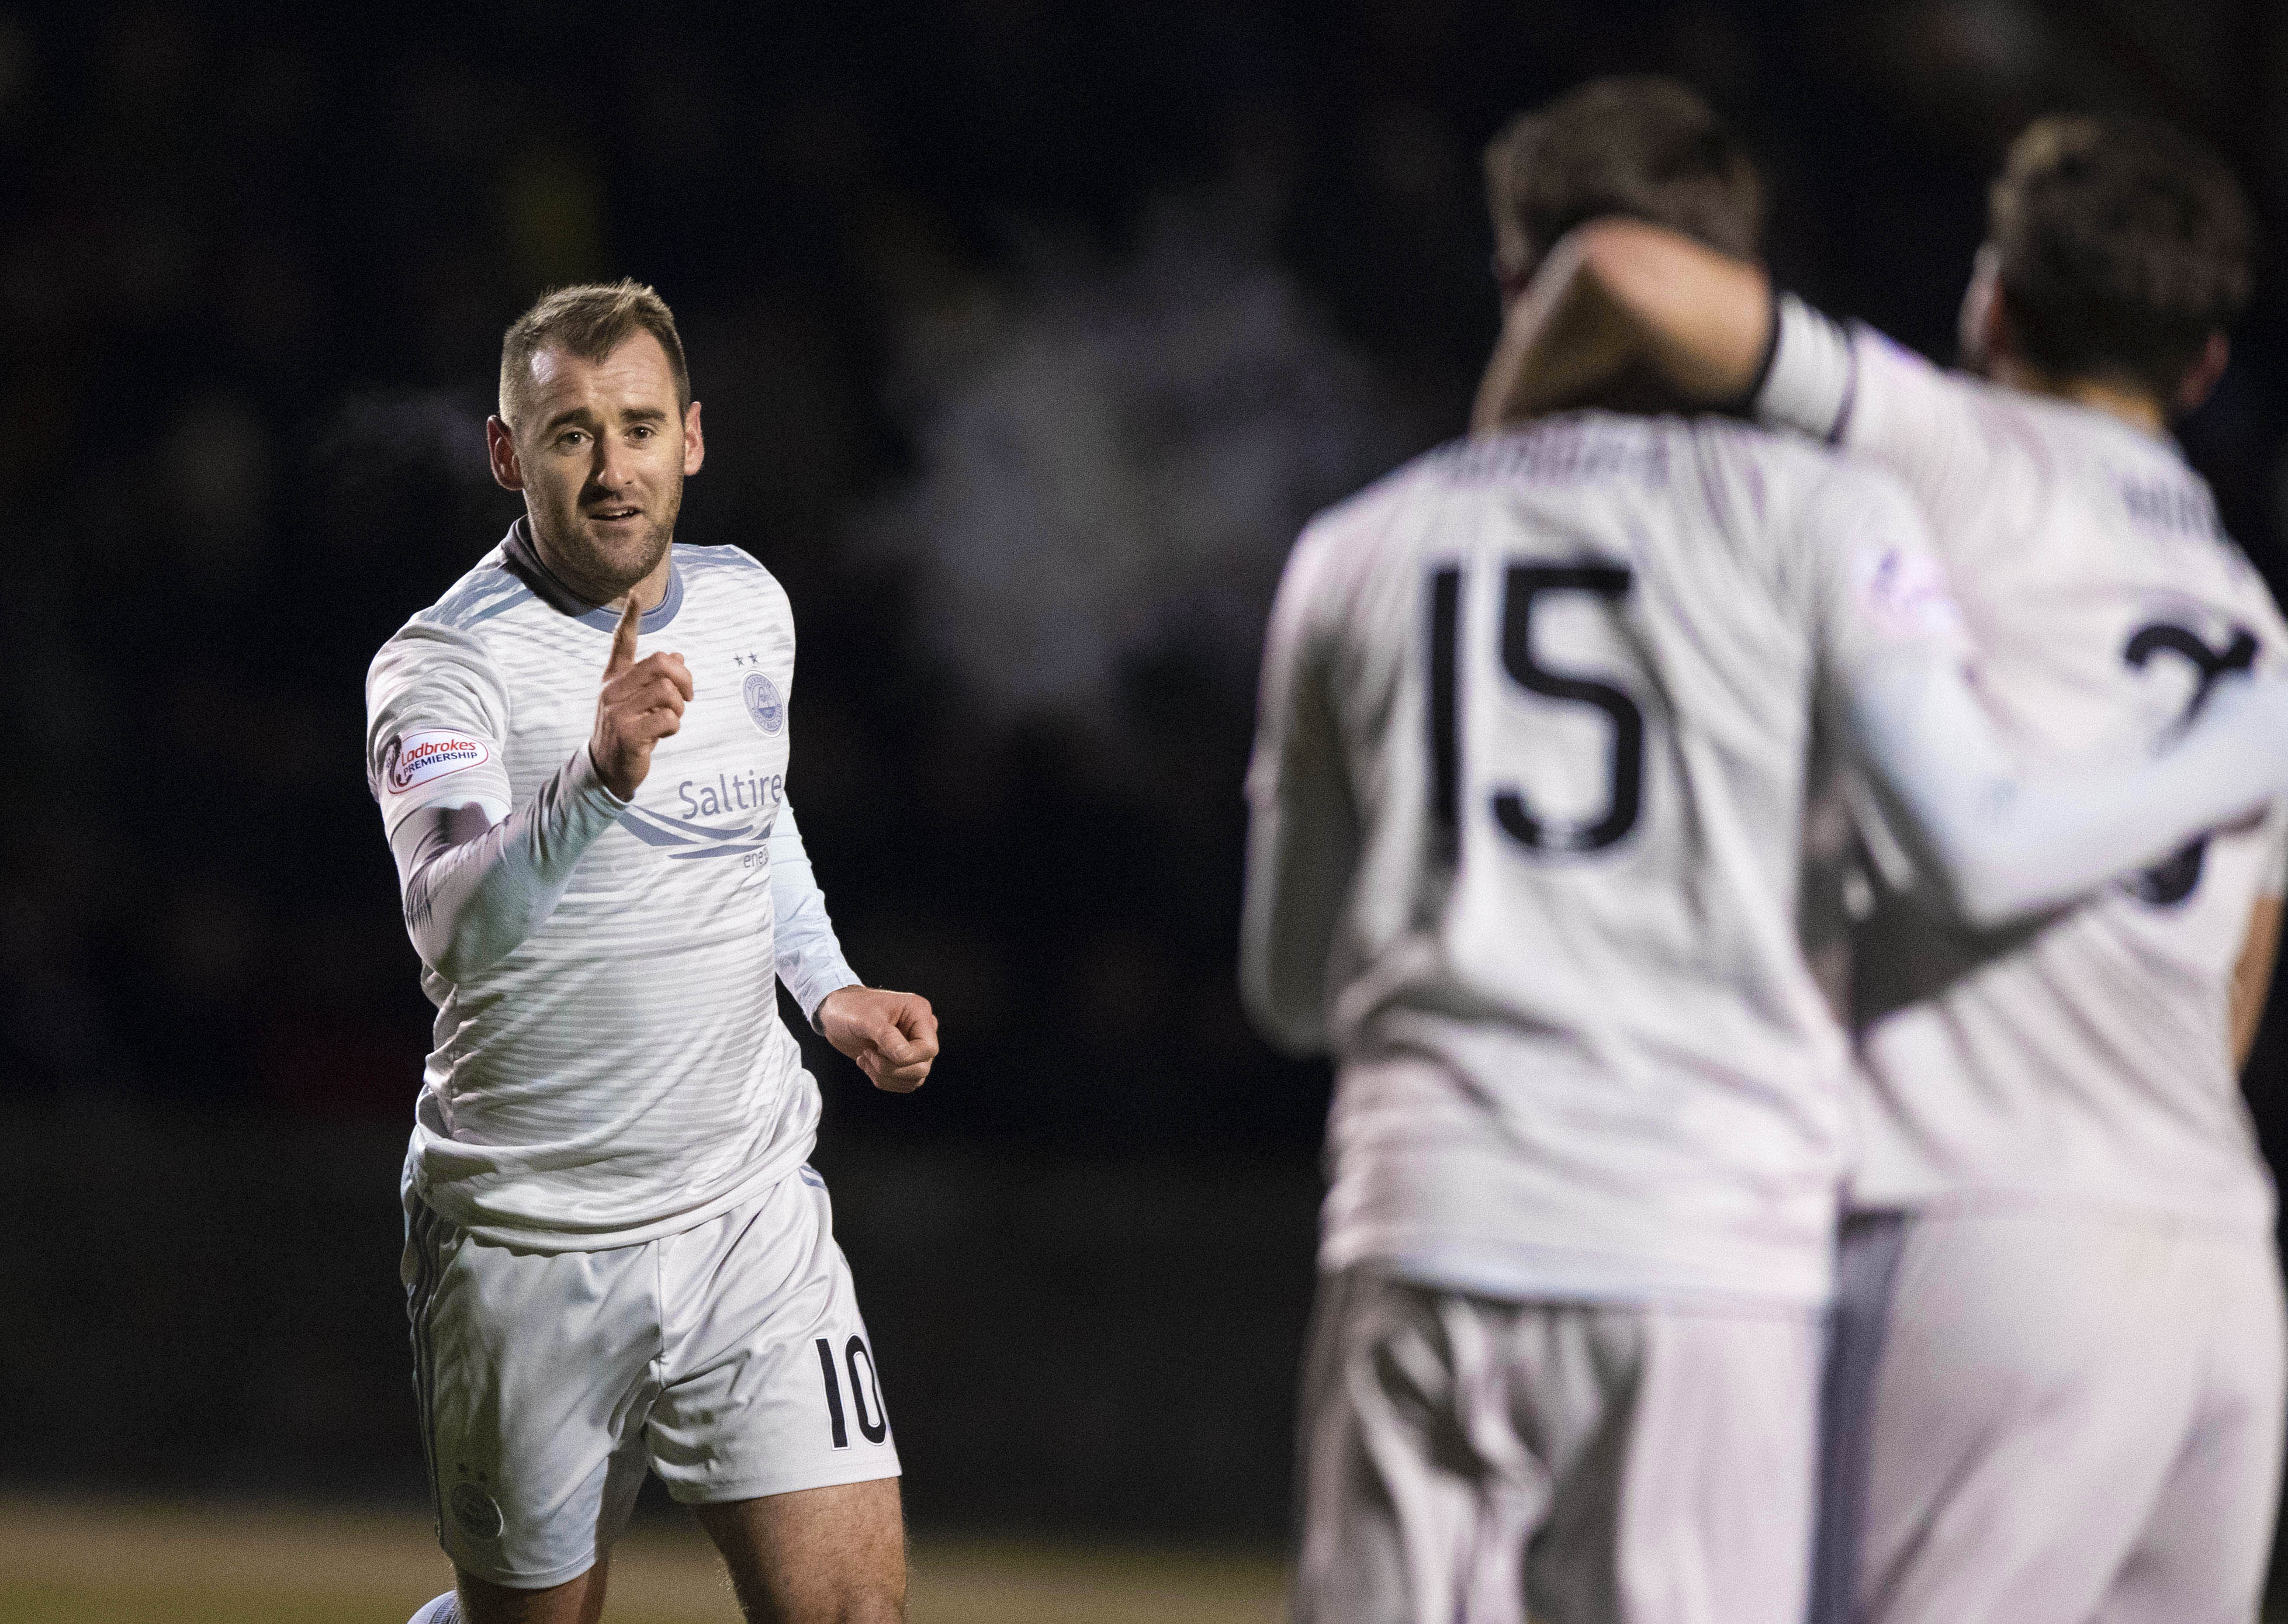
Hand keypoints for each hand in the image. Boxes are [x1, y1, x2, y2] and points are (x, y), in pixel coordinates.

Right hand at [589, 593, 692, 799]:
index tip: (635, 594)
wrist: (607, 770)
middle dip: (684, 678)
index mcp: (615, 679)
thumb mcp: (639, 703)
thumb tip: (678, 655)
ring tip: (670, 720)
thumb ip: (654, 681)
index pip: (622, 643)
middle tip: (688, 697)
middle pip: (659, 663)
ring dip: (679, 708)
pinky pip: (668, 719)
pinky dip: (674, 727)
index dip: (630, 618)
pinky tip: (663, 735)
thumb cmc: (628, 732)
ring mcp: (618, 712)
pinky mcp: (628, 734)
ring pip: (667, 691)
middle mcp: (613, 691)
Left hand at [817, 986, 938, 1093]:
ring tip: (865, 1058)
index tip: (877, 1050)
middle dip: (891, 1069)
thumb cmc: (850, 1008)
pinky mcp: (902, 1061)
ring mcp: (913, 1047)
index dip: (906, 1058)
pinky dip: (883, 1080)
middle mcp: (920, 1031)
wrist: (835, 1014)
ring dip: (885, 1076)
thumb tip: (904, 1056)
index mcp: (919, 1013)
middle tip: (868, 1054)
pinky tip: (866, 1064)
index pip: (928, 1048)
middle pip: (922, 1067)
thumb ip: (886, 1036)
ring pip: (914, 1079)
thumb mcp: (865, 1018)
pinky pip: (903, 1083)